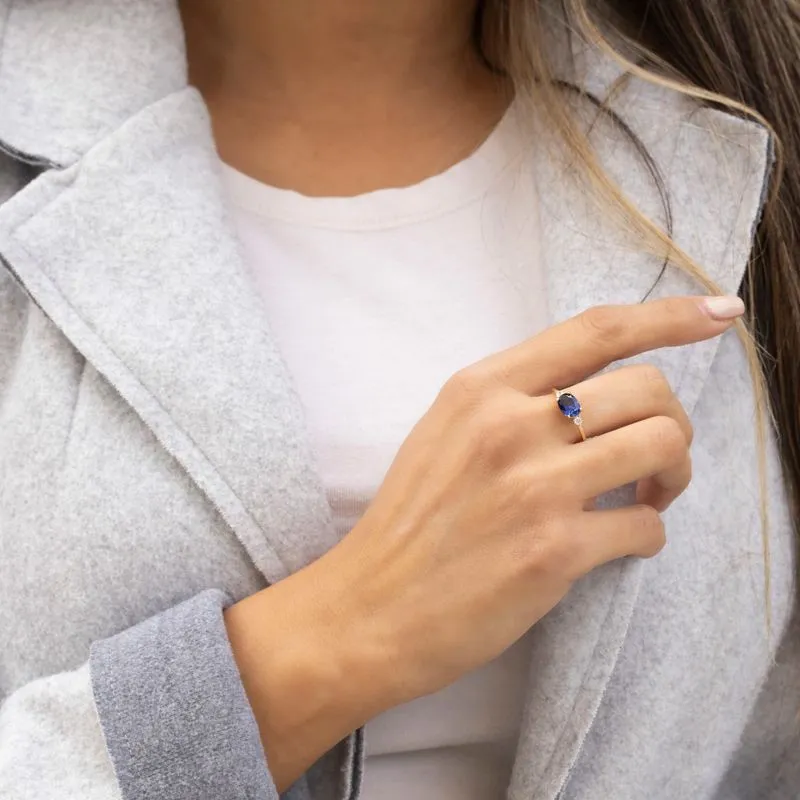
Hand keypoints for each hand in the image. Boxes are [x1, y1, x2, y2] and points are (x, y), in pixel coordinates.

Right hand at [226, 294, 742, 788]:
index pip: (595, 330)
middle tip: (656, 457)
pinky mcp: (554, 551)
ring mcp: (534, 487)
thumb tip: (594, 390)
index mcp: (481, 388)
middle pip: (648, 388)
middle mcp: (510, 425)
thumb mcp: (445, 433)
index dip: (669, 317)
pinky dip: (648, 532)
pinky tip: (618, 542)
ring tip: (649, 494)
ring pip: (663, 445)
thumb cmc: (410, 521)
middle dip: (675, 421)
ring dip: (675, 474)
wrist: (371, 607)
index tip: (720, 314)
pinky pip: (647, 525)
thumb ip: (511, 400)